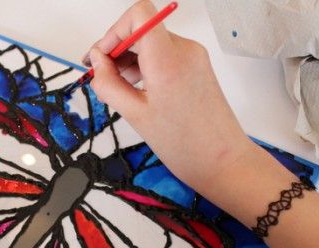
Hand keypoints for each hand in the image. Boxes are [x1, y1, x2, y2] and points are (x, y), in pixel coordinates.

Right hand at [87, 0, 258, 192]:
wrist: (222, 161)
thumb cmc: (186, 145)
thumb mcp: (135, 115)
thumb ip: (108, 83)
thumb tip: (96, 62)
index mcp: (168, 60)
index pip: (139, 15)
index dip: (114, 32)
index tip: (102, 56)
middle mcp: (184, 50)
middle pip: (141, 28)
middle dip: (117, 49)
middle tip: (101, 76)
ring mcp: (193, 57)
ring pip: (151, 41)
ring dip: (130, 59)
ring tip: (118, 89)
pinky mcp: (197, 66)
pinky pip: (164, 54)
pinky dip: (146, 66)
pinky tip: (137, 90)